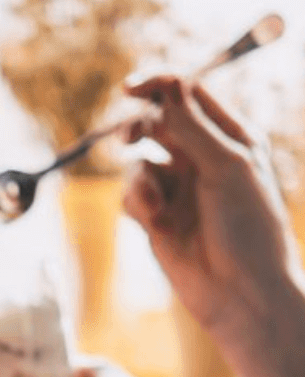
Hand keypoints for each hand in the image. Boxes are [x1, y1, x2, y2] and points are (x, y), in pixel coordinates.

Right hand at [122, 74, 300, 337]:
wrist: (239, 290)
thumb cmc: (248, 227)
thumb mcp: (226, 166)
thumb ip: (193, 126)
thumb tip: (168, 86)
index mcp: (230, 138)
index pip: (188, 95)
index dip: (159, 87)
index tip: (129, 89)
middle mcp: (202, 159)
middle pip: (157, 124)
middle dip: (139, 128)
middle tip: (128, 137)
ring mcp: (177, 189)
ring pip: (138, 164)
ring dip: (142, 183)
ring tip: (157, 209)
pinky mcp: (156, 218)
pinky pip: (131, 196)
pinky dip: (138, 205)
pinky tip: (156, 224)